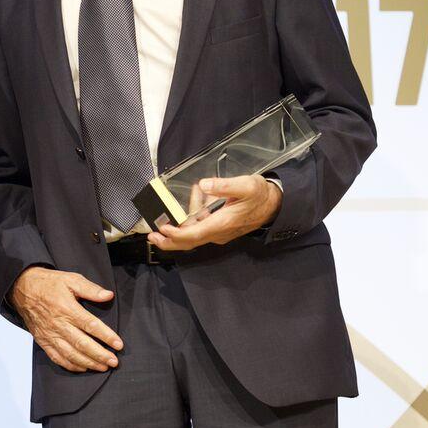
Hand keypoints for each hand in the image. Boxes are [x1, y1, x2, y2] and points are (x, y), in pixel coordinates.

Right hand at [9, 267, 122, 372]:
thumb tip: (108, 295)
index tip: (118, 344)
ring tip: (103, 367)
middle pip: (82, 344)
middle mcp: (59, 324)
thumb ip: (90, 289)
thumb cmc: (48, 283)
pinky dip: (71, 365)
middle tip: (114, 361)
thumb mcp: (71, 279)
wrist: (22, 288)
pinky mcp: (43, 341)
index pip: (91, 325)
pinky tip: (82, 368)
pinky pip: (57, 357)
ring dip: (88, 363)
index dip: (106, 336)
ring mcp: (50, 334)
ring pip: (71, 354)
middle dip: (100, 355)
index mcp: (67, 308)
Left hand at [147, 175, 280, 251]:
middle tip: (152, 236)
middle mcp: (219, 232)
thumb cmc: (260, 195)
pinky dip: (189, 221)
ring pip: (194, 236)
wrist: (275, 205)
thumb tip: (204, 185)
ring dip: (177, 232)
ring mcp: (219, 232)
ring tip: (163, 223)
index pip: (194, 234)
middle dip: (170, 241)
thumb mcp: (245, 185)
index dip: (176, 234)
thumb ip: (224, 185)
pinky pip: (201, 228)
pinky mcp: (220, 229)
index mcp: (222, 223)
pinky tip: (190, 205)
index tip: (162, 229)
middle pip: (190, 242)